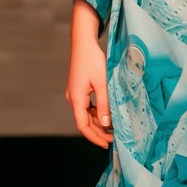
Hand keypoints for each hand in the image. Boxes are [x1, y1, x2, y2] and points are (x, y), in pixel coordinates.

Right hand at [66, 0, 113, 147]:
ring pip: (85, 115)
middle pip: (84, 122)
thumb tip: (106, 123)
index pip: (82, 125)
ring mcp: (75, 93)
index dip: (94, 137)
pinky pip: (87, 106)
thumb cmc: (93, 60)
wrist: (83, 42)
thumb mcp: (102, 82)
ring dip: (98, 123)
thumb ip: (104, 103)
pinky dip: (96, 113)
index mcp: (76, 98)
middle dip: (98, 132)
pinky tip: (107, 115)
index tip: (106, 144)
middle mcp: (73, 98)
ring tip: (113, 129)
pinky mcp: (79, 89)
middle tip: (113, 139)